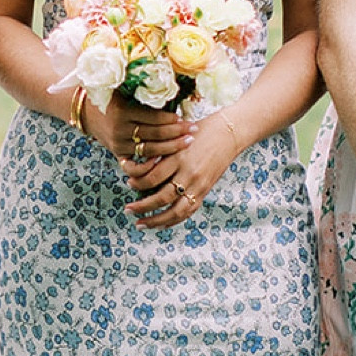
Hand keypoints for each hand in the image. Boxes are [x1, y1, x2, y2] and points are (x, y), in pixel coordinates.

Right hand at [85, 89, 193, 166]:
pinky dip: (149, 165)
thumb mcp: (123, 88)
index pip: (153, 118)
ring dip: (171, 148)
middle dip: (177, 133)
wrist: (85, 111)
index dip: (171, 119)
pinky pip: (135, 164)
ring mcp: (119, 144)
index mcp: (123, 111)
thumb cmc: (110, 96)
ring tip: (187, 142)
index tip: (185, 118)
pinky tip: (162, 161)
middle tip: (194, 129)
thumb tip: (172, 87)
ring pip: (150, 150)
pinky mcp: (117, 153)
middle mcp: (120, 129)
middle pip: (155, 134)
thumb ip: (144, 90)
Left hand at [118, 108, 242, 230]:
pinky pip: (188, 211)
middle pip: (162, 197)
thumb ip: (160, 153)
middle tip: (128, 210)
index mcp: (178, 157)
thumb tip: (138, 168)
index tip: (128, 183)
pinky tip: (160, 224)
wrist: (227, 134)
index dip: (138, 184)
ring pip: (175, 211)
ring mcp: (198, 184)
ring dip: (156, 220)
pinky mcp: (205, 191)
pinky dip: (173, 220)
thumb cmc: (198, 131)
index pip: (153, 177)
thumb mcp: (175, 137)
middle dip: (142, 207)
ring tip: (141, 224)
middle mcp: (188, 173)